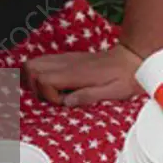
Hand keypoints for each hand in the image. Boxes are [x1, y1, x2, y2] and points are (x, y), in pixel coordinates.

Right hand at [23, 43, 142, 106]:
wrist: (132, 58)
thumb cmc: (125, 77)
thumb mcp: (112, 92)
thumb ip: (87, 96)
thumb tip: (66, 103)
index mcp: (75, 73)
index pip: (43, 79)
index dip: (46, 96)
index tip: (61, 103)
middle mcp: (66, 63)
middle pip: (29, 67)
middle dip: (31, 86)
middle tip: (47, 100)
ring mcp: (65, 59)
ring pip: (33, 63)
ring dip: (33, 80)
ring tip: (47, 95)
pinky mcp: (68, 59)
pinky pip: (44, 62)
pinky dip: (40, 74)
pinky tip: (52, 87)